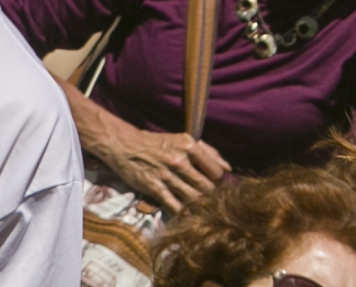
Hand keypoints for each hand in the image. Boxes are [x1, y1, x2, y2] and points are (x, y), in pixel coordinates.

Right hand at [96, 121, 231, 213]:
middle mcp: (180, 161)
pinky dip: (182, 212)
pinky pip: (173, 205)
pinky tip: (188, 215)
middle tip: (215, 203)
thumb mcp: (184, 140)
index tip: (221, 187)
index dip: (221, 182)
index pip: (215, 170)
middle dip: (212, 197)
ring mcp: (166, 175)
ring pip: (192, 197)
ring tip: (204, 211)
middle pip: (205, 186)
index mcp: (190, 146)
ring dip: (199, 206)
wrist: (127, 146)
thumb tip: (228, 168)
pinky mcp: (154, 188)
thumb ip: (208, 152)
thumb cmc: (159, 143)